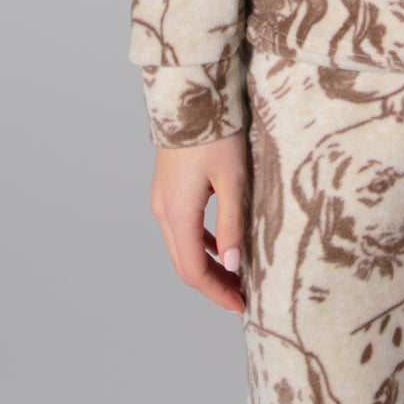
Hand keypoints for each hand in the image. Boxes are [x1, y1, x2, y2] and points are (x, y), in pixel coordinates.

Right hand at [150, 131, 248, 314]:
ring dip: (207, 266)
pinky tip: (221, 246)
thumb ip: (232, 224)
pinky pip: (181, 228)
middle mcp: (163, 212)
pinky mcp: (167, 190)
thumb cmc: (215, 135)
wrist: (190, 97)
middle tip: (242, 296)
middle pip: (185, 264)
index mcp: (178, 214)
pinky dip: (201, 244)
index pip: (194, 271)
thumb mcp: (232, 180)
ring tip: (236, 276)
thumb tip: (234, 265)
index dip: (216, 292)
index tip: (241, 305)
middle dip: (213, 284)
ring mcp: (162, 201)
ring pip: (182, 247)